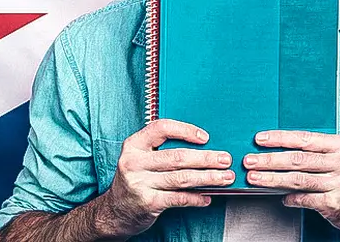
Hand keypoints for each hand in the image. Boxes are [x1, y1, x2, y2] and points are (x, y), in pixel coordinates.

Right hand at [91, 119, 234, 238]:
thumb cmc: (136, 178)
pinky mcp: (147, 203)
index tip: (205, 137)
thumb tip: (202, 144)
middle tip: (225, 159)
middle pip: (177, 157)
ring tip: (225, 177)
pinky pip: (179, 198)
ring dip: (208, 178)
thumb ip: (162, 149)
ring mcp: (140, 183)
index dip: (185, 130)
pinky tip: (208, 196)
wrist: (115, 211)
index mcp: (133, 145)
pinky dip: (196, 197)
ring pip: (182, 178)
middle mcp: (134, 162)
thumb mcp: (140, 158)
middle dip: (206, 158)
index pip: (161, 128)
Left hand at [243, 130, 339, 232]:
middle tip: (249, 160)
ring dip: (272, 179)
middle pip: (298, 159)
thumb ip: (314, 151)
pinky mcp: (335, 203)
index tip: (259, 139)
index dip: (279, 138)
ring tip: (254, 178)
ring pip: (298, 179)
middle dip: (269, 160)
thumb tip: (277, 148)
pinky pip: (305, 199)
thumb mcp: (339, 156)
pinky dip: (289, 198)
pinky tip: (280, 197)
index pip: (304, 139)